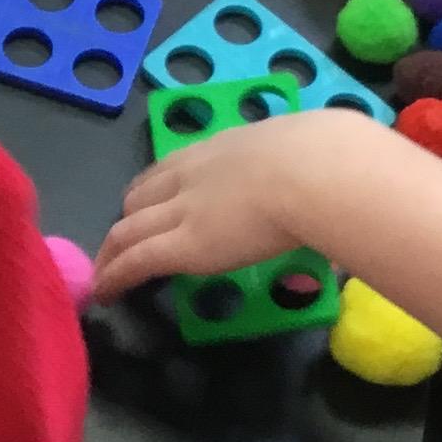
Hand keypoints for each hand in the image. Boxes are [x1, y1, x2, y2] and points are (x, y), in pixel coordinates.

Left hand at [93, 109, 395, 299]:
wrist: (317, 171)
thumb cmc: (328, 159)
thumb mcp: (309, 150)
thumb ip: (308, 167)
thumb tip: (335, 181)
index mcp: (225, 148)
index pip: (174, 166)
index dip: (156, 188)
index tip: (151, 202)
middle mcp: (193, 174)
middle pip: (142, 196)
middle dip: (129, 218)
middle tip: (124, 240)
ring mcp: (184, 209)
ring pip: (129, 228)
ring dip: (113, 250)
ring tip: (106, 271)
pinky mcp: (182, 245)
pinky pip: (135, 261)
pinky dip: (115, 275)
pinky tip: (105, 293)